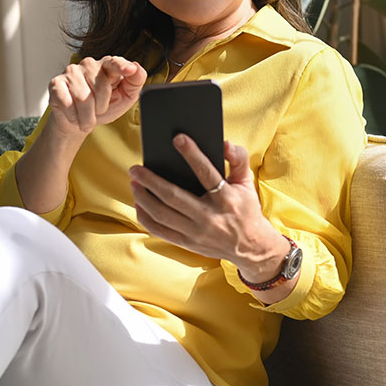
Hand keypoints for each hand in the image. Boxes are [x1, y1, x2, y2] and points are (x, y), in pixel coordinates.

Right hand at [48, 56, 146, 137]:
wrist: (79, 121)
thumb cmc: (102, 107)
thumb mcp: (125, 97)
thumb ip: (135, 82)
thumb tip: (137, 68)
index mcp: (108, 65)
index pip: (116, 63)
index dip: (122, 66)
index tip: (130, 69)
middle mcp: (89, 64)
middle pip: (101, 88)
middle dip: (101, 107)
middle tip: (98, 110)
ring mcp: (71, 72)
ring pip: (83, 99)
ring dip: (87, 116)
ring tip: (86, 116)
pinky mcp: (57, 83)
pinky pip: (67, 103)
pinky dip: (73, 116)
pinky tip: (74, 114)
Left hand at [128, 136, 285, 279]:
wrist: (251, 247)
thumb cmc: (245, 209)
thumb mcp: (247, 183)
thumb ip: (238, 159)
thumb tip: (225, 143)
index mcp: (226, 198)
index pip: (206, 173)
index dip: (192, 154)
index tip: (178, 138)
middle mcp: (209, 217)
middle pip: (173, 197)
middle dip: (151, 181)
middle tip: (135, 168)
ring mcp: (196, 233)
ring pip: (162, 214)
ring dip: (143, 197)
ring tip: (134, 182)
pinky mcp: (187, 243)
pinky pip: (159, 230)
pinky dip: (145, 217)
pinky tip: (138, 203)